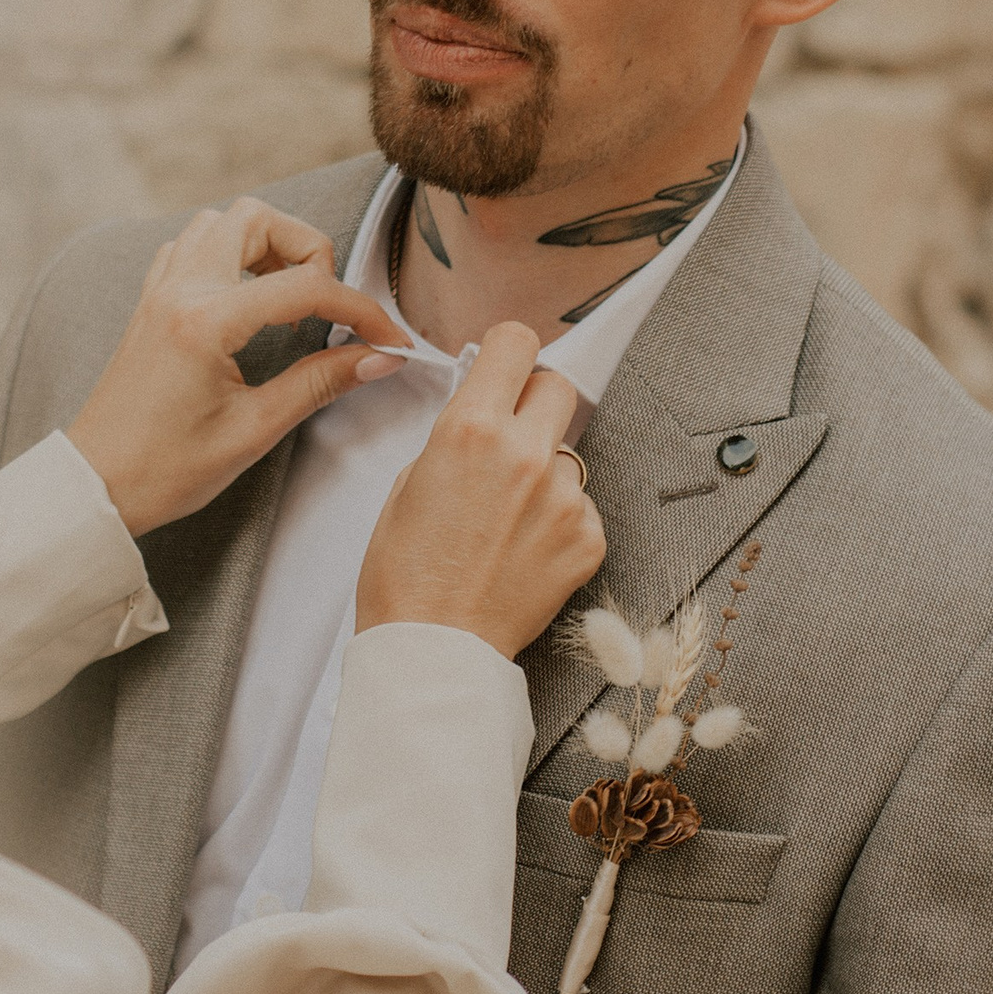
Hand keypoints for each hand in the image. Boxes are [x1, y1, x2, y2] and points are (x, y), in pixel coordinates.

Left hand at [69, 198, 410, 535]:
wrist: (96, 486)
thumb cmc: (165, 469)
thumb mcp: (253, 432)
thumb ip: (319, 384)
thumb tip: (378, 359)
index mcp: (206, 321)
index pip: (305, 288)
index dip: (361, 311)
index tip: (390, 340)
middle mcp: (180, 291)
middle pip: (256, 217)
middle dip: (307, 248)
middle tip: (325, 304)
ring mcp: (160, 291)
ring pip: (220, 222)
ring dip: (265, 244)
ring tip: (288, 297)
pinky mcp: (151, 303)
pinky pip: (191, 247)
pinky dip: (228, 255)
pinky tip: (245, 298)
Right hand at [355, 322, 605, 658]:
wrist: (433, 650)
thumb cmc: (404, 575)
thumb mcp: (408, 484)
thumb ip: (454, 438)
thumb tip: (484, 419)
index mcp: (471, 430)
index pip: (516, 343)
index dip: (507, 353)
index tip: (504, 368)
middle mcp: (526, 454)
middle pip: (557, 387)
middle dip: (534, 403)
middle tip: (511, 437)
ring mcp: (564, 499)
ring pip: (568, 454)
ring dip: (545, 472)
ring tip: (507, 518)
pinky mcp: (588, 540)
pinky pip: (582, 506)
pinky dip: (558, 521)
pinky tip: (523, 549)